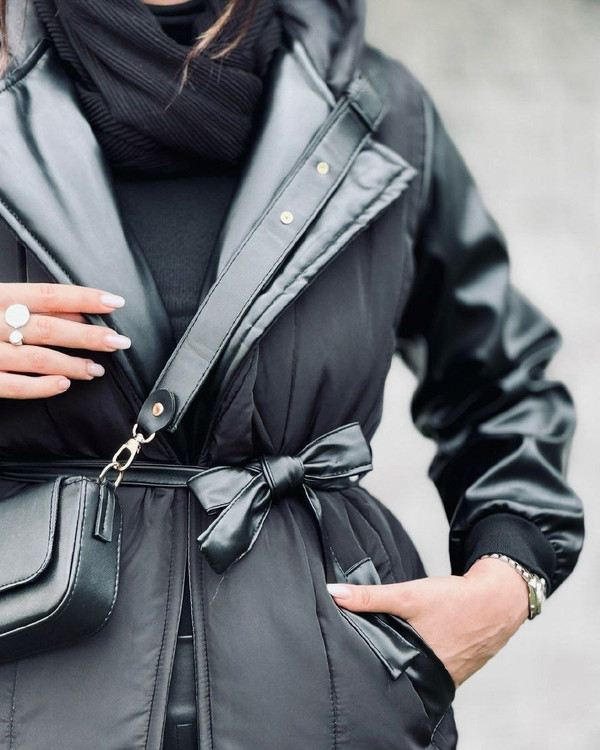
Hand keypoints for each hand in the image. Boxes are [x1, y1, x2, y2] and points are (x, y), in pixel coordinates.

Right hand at [0, 283, 130, 398]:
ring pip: (37, 359)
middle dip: (89, 336)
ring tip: (97, 370)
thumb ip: (30, 305)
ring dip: (72, 365)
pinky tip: (64, 385)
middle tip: (119, 342)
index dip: (84, 299)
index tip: (114, 303)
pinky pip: (14, 386)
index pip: (48, 295)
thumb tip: (77, 312)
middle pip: (49, 329)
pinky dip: (41, 386)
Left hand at [326, 557, 528, 686]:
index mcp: (417, 665)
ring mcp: (447, 677)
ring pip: (415, 673)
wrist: (497, 600)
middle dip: (381, 666)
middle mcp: (432, 677)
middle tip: (361, 656)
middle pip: (397, 675)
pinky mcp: (457, 671)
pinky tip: (415, 649)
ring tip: (385, 651)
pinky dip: (421, 660)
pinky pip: (431, 670)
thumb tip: (333, 593)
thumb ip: (370, 597)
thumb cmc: (453, 599)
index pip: (381, 674)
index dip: (364, 668)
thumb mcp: (408, 595)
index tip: (348, 661)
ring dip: (402, 663)